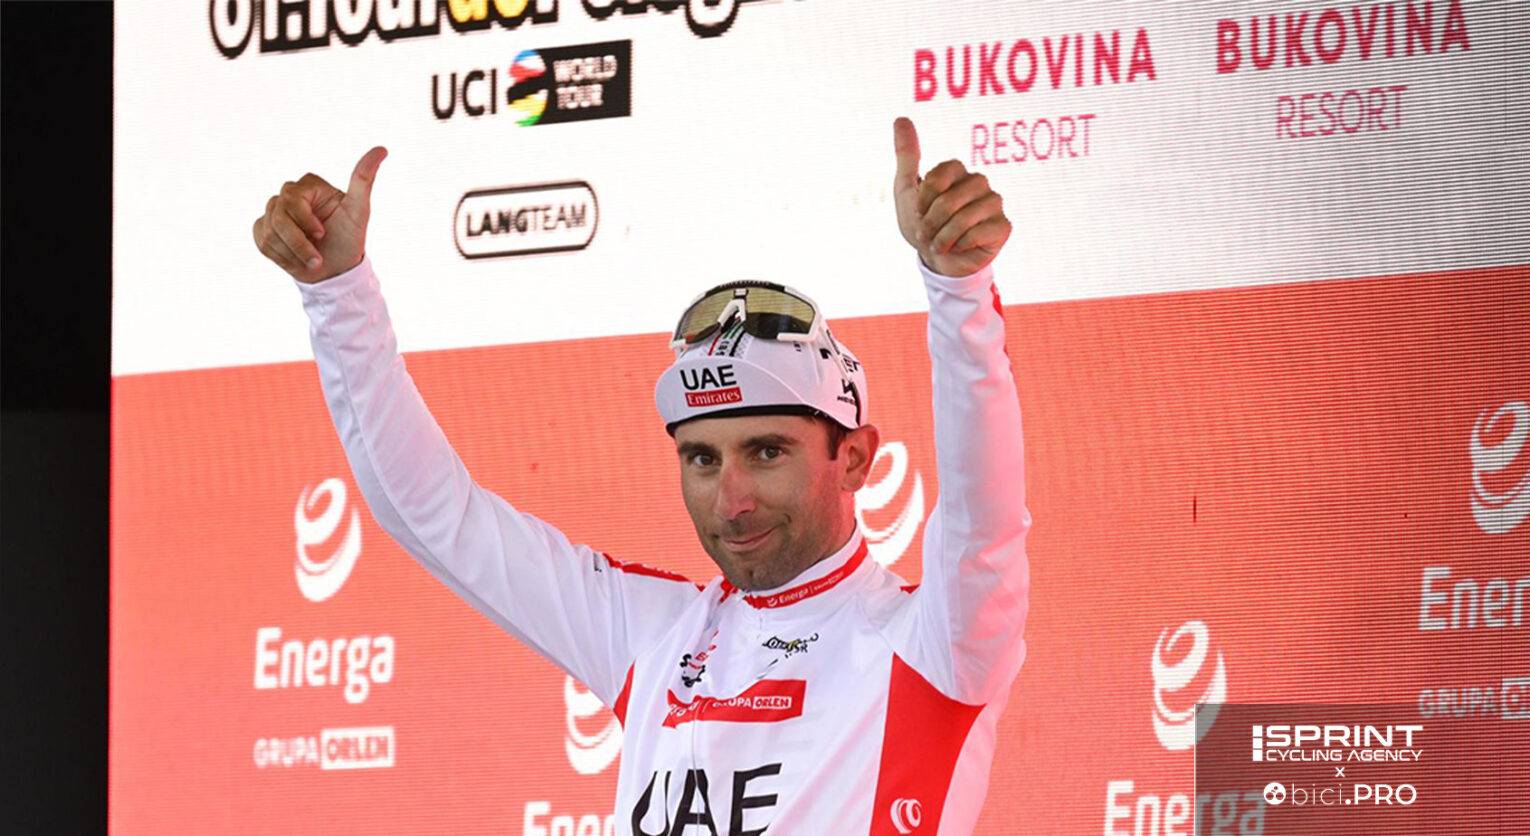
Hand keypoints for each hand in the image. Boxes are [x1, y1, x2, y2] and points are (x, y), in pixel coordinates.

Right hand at [252, 146, 387, 283]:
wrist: (335, 270)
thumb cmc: (349, 239)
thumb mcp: (359, 211)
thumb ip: (363, 179)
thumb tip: (382, 149)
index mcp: (310, 186)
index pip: (292, 198)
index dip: (305, 220)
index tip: (323, 234)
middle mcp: (289, 195)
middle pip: (279, 216)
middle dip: (298, 242)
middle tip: (317, 258)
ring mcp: (274, 212)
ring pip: (269, 231)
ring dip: (293, 253)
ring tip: (311, 261)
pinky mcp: (263, 228)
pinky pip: (262, 241)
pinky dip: (281, 256)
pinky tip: (297, 260)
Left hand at [892, 118, 1009, 277]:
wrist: (937, 260)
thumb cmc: (922, 223)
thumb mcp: (906, 189)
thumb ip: (906, 155)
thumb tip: (901, 118)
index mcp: (958, 171)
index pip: (940, 175)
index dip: (924, 199)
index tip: (919, 211)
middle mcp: (979, 182)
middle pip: (951, 199)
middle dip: (931, 222)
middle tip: (926, 233)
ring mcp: (993, 203)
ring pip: (964, 218)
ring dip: (943, 237)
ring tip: (939, 243)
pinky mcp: (1003, 226)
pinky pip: (978, 233)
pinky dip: (960, 245)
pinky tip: (959, 247)